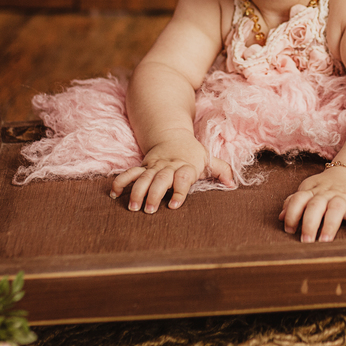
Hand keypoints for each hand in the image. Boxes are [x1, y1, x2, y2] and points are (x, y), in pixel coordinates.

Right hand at [111, 135, 234, 212]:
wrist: (172, 135)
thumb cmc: (192, 154)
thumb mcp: (207, 159)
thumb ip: (220, 170)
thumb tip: (232, 184)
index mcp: (186, 166)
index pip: (183, 177)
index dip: (179, 191)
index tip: (174, 205)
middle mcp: (168, 166)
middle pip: (160, 179)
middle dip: (154, 194)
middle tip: (149, 210)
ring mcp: (154, 166)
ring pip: (143, 178)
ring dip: (137, 191)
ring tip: (132, 207)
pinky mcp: (142, 167)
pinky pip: (130, 173)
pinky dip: (120, 182)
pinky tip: (113, 193)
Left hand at [280, 166, 345, 241]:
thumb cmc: (326, 188)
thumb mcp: (309, 190)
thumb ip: (295, 202)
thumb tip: (280, 217)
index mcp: (312, 191)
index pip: (298, 199)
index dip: (292, 214)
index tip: (289, 230)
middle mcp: (326, 194)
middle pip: (315, 206)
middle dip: (309, 223)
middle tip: (305, 241)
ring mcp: (343, 198)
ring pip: (335, 209)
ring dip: (329, 225)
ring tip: (325, 241)